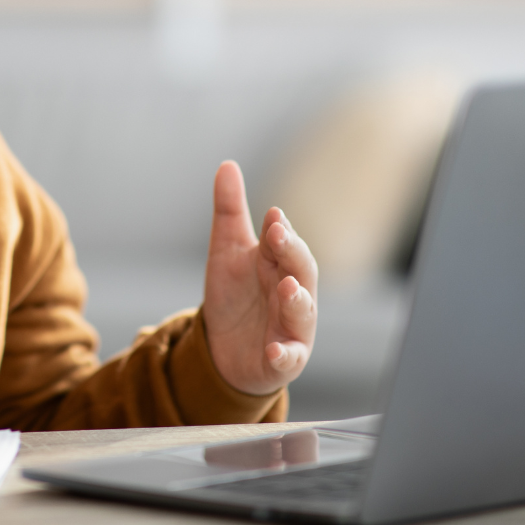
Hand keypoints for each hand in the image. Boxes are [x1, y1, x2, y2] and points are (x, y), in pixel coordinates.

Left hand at [202, 160, 318, 396]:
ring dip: (297, 301)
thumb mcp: (225, 252)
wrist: (221, 351)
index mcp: (280, 266)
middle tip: (279, 236)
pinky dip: (284, 354)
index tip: (272, 215)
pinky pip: (289, 358)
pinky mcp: (282, 360)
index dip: (281, 231)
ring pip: (303, 313)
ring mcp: (291, 328)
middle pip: (302, 271)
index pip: (286, 244)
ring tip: (287, 288)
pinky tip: (273, 349)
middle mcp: (292, 294)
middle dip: (292, 254)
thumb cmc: (233, 298)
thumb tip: (227, 164)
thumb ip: (230, 211)